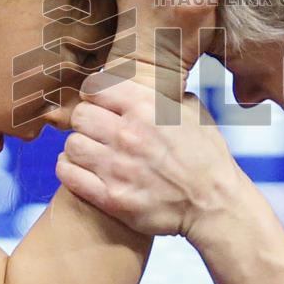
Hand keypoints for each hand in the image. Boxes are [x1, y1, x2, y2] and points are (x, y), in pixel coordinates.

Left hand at [55, 75, 249, 239]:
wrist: (214, 204)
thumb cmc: (207, 156)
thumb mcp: (193, 112)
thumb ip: (164, 94)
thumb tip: (148, 78)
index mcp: (147, 107)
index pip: (95, 87)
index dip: (95, 96)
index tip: (100, 105)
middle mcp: (129, 134)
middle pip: (79, 115)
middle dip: (85, 122)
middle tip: (95, 131)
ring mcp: (118, 168)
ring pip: (71, 145)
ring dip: (79, 148)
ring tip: (91, 152)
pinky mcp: (111, 197)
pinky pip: (68, 175)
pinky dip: (70, 170)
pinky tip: (82, 170)